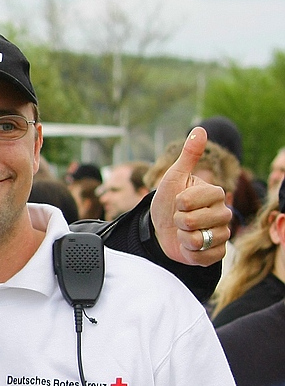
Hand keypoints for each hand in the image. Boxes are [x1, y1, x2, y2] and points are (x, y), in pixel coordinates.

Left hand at [150, 127, 231, 266]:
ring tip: (183, 232)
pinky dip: (190, 253)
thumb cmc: (168, 202)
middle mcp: (224, 213)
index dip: (178, 202)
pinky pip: (204, 256)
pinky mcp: (217, 253)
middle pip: (193, 221)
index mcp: (216, 193)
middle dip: (177, 221)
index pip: (193, 200)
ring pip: (198, 239)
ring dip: (183, 237)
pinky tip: (189, 246)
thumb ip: (188, 155)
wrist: (161, 229)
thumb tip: (200, 129)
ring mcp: (222, 234)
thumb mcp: (174, 177)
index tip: (178, 201)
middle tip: (178, 219)